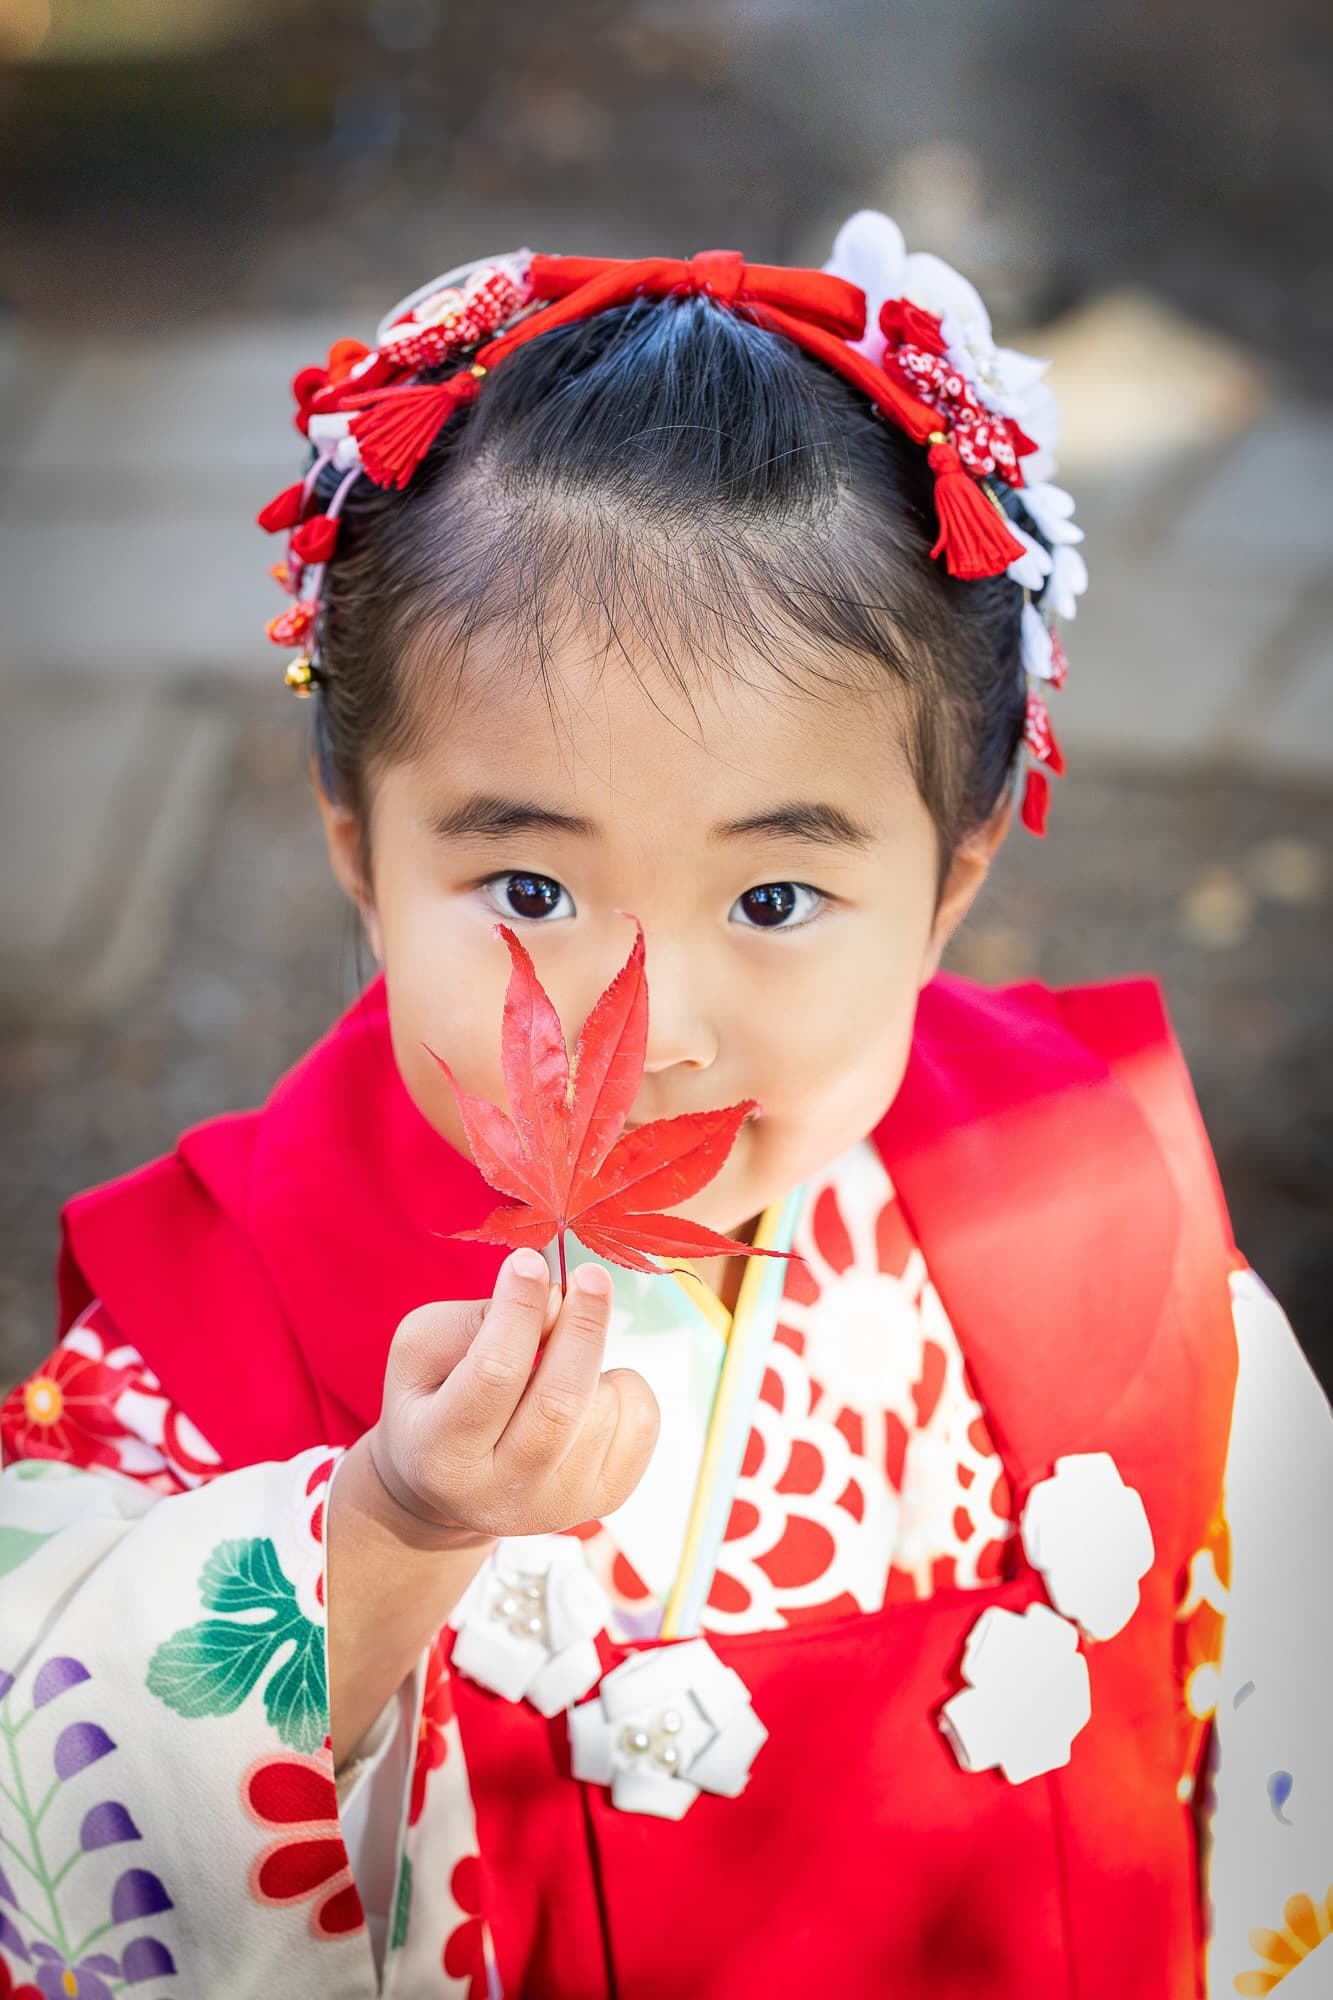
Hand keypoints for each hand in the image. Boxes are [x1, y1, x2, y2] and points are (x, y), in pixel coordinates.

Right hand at [368, 1248, 660, 1545]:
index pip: (493, 1375)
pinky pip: (641, 1421)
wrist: (456, 1487)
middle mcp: (501, 1493)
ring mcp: (559, 1505)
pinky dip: (624, 1386)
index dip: (518, 1312)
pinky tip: (589, 1390)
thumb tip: (557, 1300)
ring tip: (557, 1360)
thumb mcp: (422, 1352)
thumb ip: (476, 1320)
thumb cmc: (435, 1400)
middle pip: (560, 1401)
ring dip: (591, 1359)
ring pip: (603, 1407)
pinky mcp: (605, 1499)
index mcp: (441, 1453)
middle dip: (582, 1326)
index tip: (529, 1262)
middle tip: (590, 1275)